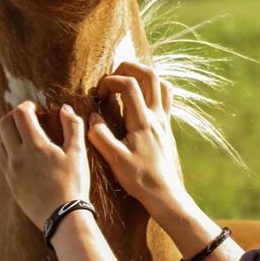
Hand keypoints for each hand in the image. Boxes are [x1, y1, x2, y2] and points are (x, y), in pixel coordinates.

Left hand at [0, 102, 90, 228]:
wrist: (63, 216)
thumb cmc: (73, 184)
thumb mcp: (78, 153)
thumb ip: (72, 126)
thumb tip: (64, 108)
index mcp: (35, 145)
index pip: (20, 113)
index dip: (29, 106)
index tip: (41, 113)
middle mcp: (17, 156)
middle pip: (3, 124)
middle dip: (16, 117)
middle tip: (31, 121)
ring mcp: (11, 171)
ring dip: (8, 136)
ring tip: (24, 140)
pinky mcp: (10, 183)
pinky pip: (1, 162)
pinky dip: (8, 153)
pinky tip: (24, 159)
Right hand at [89, 60, 185, 213]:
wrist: (164, 193)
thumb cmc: (139, 178)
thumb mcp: (114, 159)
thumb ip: (100, 136)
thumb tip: (93, 117)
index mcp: (143, 121)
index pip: (129, 84)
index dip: (111, 81)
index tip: (99, 93)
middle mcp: (157, 116)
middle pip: (150, 75)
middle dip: (129, 67)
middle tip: (112, 76)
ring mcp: (164, 120)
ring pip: (162, 84)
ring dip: (144, 76)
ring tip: (126, 82)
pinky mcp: (167, 127)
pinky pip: (165, 98)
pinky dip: (153, 90)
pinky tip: (139, 100)